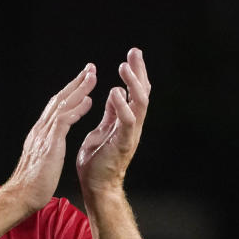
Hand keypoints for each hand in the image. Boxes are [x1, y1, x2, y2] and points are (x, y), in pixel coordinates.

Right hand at [3, 63, 95, 212]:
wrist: (22, 196)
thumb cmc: (32, 184)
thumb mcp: (42, 159)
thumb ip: (46, 147)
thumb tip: (51, 144)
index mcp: (40, 133)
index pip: (55, 107)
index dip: (69, 93)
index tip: (82, 83)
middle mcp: (40, 129)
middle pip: (59, 99)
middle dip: (76, 83)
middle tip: (90, 69)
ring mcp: (44, 135)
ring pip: (62, 105)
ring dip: (79, 90)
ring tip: (93, 77)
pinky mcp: (49, 143)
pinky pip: (64, 120)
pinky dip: (76, 109)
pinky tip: (89, 101)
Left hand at [76, 48, 150, 194]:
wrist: (96, 186)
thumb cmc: (97, 162)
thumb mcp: (103, 130)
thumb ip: (111, 113)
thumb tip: (116, 93)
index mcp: (125, 121)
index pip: (134, 92)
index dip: (134, 73)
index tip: (131, 55)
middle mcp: (132, 125)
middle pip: (142, 93)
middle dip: (139, 71)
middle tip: (134, 52)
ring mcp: (130, 134)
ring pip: (139, 104)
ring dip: (133, 84)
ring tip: (124, 67)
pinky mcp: (123, 143)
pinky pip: (127, 121)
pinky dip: (122, 106)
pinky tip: (115, 92)